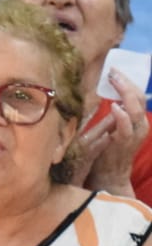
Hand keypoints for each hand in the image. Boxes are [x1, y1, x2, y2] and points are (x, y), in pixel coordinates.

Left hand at [75, 70, 147, 195]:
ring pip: (136, 109)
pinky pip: (126, 127)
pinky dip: (121, 116)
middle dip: (127, 83)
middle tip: (113, 72)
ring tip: (115, 81)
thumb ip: (113, 115)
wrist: (109, 174)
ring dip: (125, 93)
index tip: (114, 70)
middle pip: (139, 98)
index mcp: (137, 119)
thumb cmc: (107, 151)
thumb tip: (105, 96)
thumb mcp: (112, 128)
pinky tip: (115, 107)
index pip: (137, 95)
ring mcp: (134, 134)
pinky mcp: (124, 143)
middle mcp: (140, 124)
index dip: (127, 82)